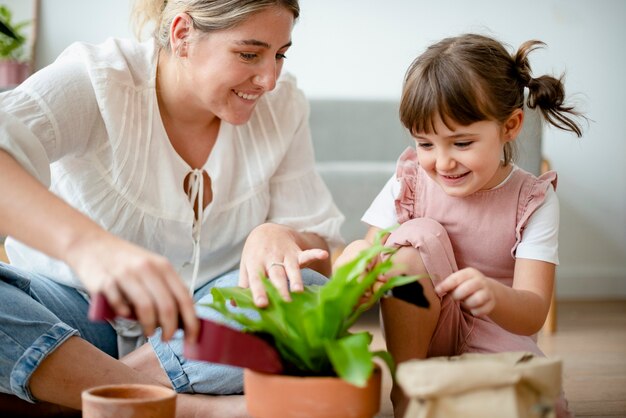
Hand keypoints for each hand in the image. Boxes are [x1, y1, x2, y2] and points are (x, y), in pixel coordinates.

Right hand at [66, 233, 198, 342]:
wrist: (90, 244)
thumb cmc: (125, 262)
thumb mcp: (151, 268)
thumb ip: (165, 288)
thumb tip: (181, 320)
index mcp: (163, 266)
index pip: (184, 297)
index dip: (191, 321)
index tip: (192, 338)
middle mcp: (147, 268)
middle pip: (167, 306)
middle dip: (170, 329)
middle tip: (167, 339)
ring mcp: (125, 274)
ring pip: (145, 308)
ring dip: (149, 326)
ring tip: (149, 332)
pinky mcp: (105, 282)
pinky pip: (119, 305)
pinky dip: (124, 315)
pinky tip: (125, 316)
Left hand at [239, 223, 327, 306]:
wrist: (267, 230)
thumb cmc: (255, 255)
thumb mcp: (246, 267)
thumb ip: (243, 285)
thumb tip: (233, 304)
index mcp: (255, 264)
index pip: (256, 280)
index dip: (259, 292)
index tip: (262, 304)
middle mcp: (270, 259)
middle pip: (276, 275)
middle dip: (280, 288)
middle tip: (285, 303)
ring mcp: (284, 254)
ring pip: (290, 267)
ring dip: (295, 278)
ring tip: (299, 291)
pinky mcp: (296, 251)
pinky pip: (306, 252)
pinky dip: (314, 253)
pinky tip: (323, 254)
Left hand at [434, 267, 495, 315]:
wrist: (488, 290)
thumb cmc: (466, 285)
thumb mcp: (459, 281)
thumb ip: (449, 284)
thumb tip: (436, 290)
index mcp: (469, 272)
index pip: (456, 278)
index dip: (445, 285)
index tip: (437, 291)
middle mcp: (480, 280)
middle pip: (466, 289)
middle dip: (457, 295)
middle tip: (454, 298)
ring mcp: (488, 291)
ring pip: (476, 300)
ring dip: (467, 304)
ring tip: (465, 303)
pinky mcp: (492, 303)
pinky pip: (481, 311)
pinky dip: (475, 312)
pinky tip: (473, 309)